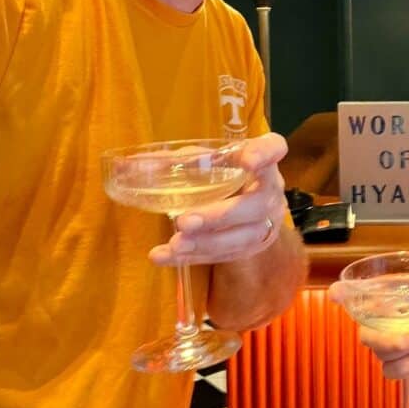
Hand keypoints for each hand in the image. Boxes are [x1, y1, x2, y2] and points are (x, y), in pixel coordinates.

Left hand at [149, 133, 288, 265]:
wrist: (247, 211)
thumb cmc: (225, 177)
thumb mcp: (208, 162)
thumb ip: (180, 161)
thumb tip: (133, 165)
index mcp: (263, 161)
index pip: (274, 149)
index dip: (264, 154)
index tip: (247, 160)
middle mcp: (271, 192)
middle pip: (255, 205)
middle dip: (219, 215)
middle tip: (185, 220)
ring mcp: (265, 223)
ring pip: (242, 238)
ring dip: (206, 242)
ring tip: (175, 244)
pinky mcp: (250, 248)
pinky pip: (224, 256)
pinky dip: (192, 258)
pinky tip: (164, 256)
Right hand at [328, 267, 408, 378]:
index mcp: (383, 297)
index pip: (352, 293)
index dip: (341, 293)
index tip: (335, 293)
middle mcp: (375, 319)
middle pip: (365, 332)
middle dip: (388, 337)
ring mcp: (380, 343)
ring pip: (378, 351)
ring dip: (401, 350)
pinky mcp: (390, 363)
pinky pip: (389, 370)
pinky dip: (405, 367)